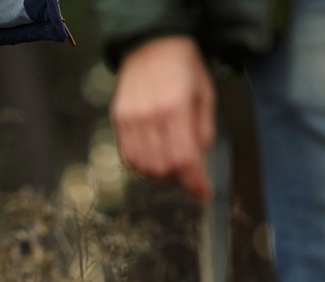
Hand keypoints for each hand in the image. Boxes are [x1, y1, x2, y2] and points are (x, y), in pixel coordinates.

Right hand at [109, 36, 216, 202]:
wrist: (151, 43)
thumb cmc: (184, 67)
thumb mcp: (206, 94)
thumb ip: (204, 130)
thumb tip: (198, 160)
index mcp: (176, 107)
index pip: (185, 158)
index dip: (195, 182)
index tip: (204, 194)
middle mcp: (149, 115)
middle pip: (163, 167)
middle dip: (179, 178)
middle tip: (189, 174)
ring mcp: (130, 118)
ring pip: (143, 166)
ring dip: (160, 174)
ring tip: (171, 166)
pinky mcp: (118, 118)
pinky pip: (127, 155)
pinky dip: (141, 166)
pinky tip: (153, 159)